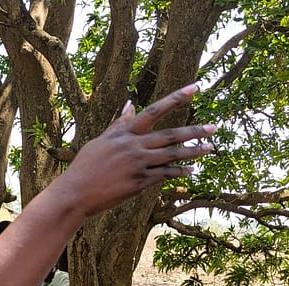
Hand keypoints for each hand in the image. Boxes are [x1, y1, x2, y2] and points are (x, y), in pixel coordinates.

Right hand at [49, 85, 214, 217]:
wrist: (75, 193)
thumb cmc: (85, 167)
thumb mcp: (100, 141)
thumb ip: (119, 123)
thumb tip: (130, 104)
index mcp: (123, 133)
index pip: (153, 111)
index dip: (176, 98)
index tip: (195, 88)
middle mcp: (133, 146)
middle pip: (169, 136)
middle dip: (194, 131)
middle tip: (213, 127)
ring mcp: (137, 165)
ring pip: (171, 156)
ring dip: (193, 152)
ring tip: (210, 148)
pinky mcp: (139, 183)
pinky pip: (164, 176)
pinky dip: (178, 173)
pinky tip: (190, 171)